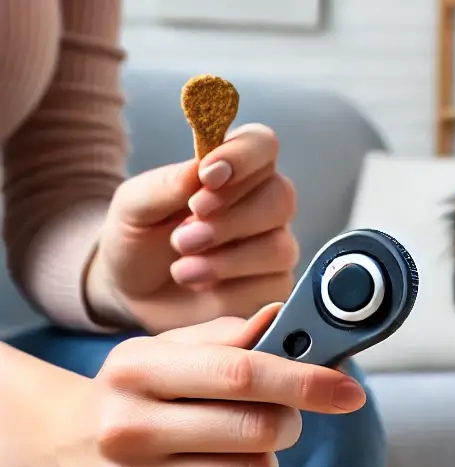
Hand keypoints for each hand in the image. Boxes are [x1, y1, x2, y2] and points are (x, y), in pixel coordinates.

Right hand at [9, 306, 365, 466]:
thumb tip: (285, 321)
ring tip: (225, 449)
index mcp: (136, 371)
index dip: (305, 382)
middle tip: (275, 418)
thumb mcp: (163, 352)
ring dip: (259, 462)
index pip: (240, 373)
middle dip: (287, 423)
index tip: (349, 391)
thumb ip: (228, 338)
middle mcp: (129, 429)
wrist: (53, 449)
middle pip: (260, 432)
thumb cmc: (127, 395)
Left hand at [85, 124, 298, 333]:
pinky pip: (272, 288)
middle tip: (183, 238)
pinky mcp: (273, 290)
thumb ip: (167, 184)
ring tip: (182, 269)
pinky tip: (203, 288)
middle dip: (230, 219)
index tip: (207, 177)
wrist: (133, 293)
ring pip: (278, 248)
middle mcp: (262, 207)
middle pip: (280, 197)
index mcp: (234, 171)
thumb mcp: (134, 206)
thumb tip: (201, 169)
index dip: (243, 157)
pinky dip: (232, 292)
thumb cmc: (138, 239)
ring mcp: (273, 249)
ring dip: (227, 260)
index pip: (262, 145)